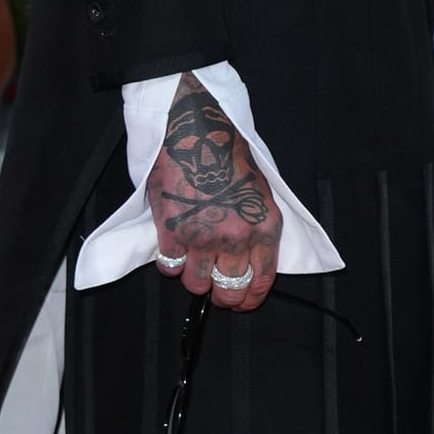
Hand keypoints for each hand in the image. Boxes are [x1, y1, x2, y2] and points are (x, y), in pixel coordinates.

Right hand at [145, 75, 281, 312]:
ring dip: (193, 279)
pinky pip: (169, 265)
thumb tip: (252, 259)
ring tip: (191, 264)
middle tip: (215, 290)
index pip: (261, 280)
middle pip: (229, 289)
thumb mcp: (260, 192)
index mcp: (265, 227)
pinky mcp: (172, 231)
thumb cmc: (229, 155)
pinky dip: (169, 263)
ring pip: (197, 283)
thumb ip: (258, 228)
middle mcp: (237, 237)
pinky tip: (172, 249)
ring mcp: (203, 237)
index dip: (250, 299)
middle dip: (222, 296)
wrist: (196, 130)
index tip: (242, 303)